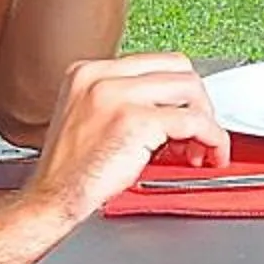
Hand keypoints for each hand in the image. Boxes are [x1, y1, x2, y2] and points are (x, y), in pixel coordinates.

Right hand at [14, 53, 230, 229]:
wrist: (51, 200)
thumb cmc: (70, 173)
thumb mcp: (90, 119)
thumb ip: (124, 102)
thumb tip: (171, 107)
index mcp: (88, 72)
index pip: (155, 63)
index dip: (178, 92)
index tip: (186, 115)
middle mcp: (101, 77)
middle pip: (177, 68)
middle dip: (198, 101)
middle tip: (198, 132)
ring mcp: (118, 96)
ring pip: (190, 89)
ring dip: (207, 120)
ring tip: (199, 148)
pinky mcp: (136, 121)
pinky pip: (194, 122)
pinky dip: (212, 139)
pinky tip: (208, 155)